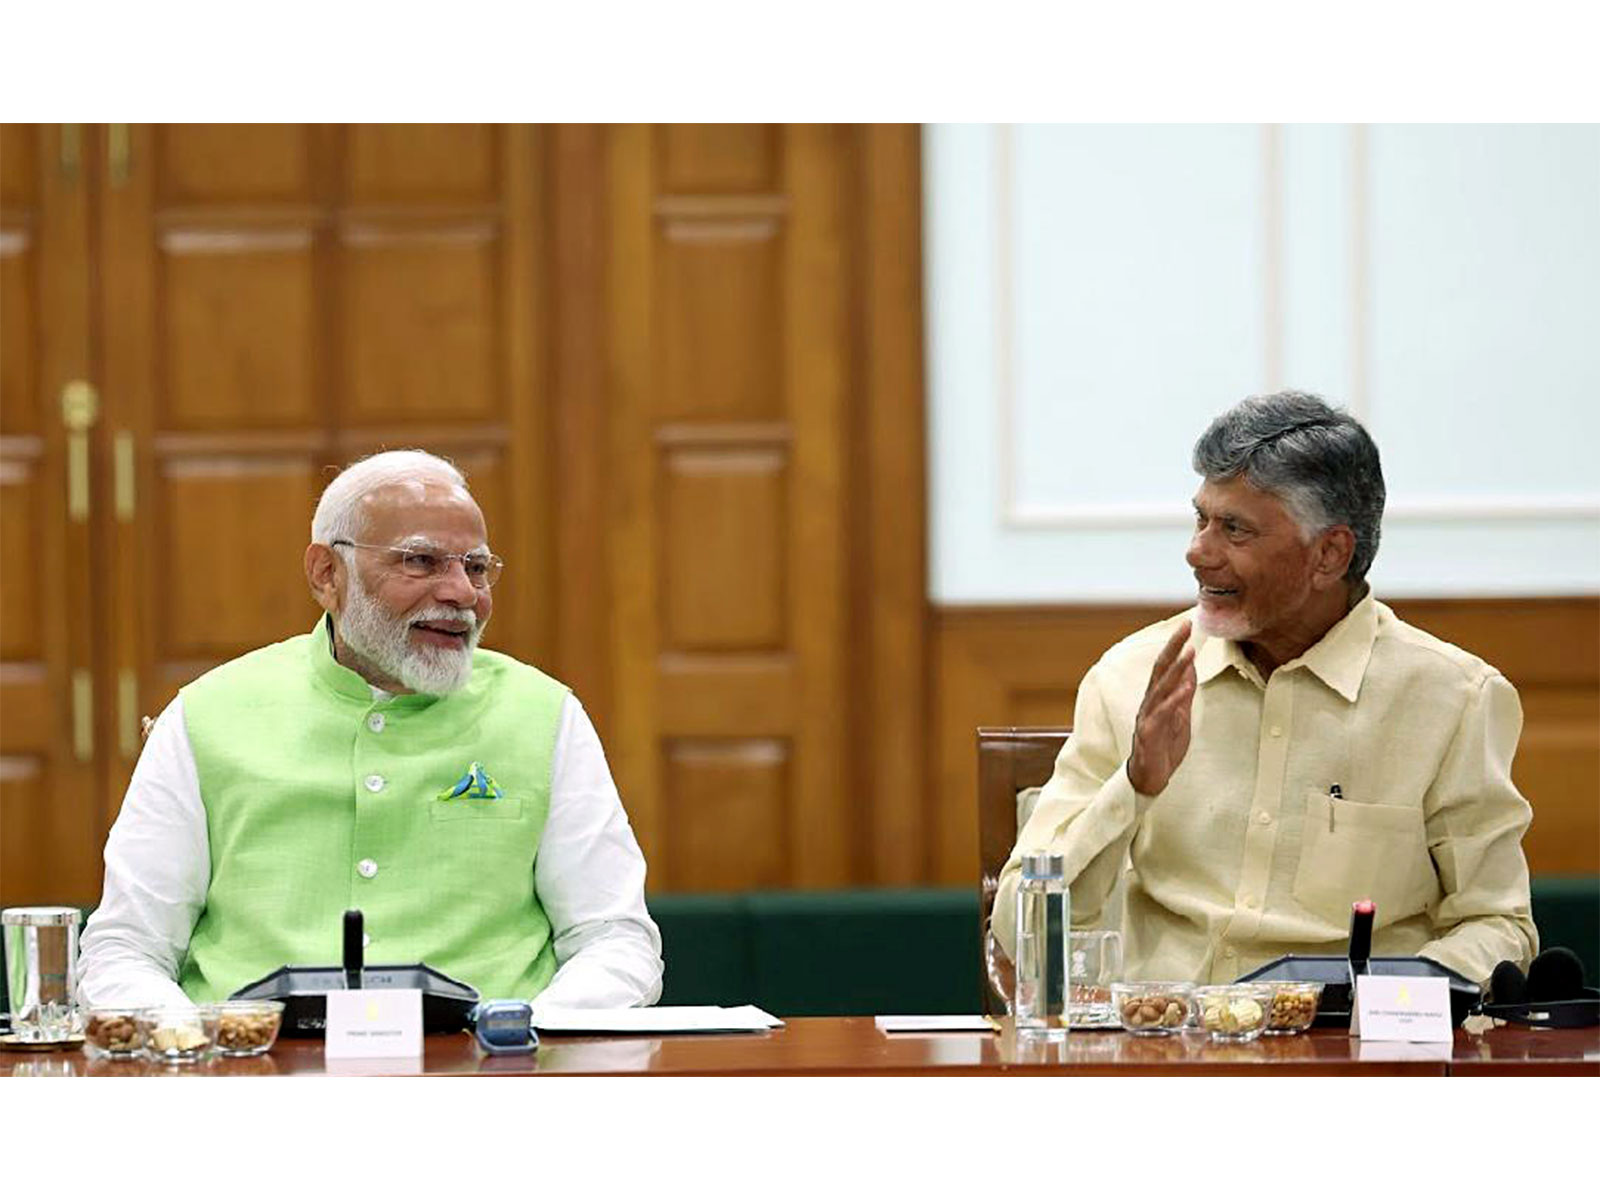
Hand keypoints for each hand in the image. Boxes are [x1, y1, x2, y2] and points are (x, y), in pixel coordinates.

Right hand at [1127, 619, 1196, 796]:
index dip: (1175, 644)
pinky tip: (1186, 688)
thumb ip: (1183, 694)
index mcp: (1156, 697)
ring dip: (1175, 670)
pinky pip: (1162, 714)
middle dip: (1173, 646)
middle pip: (1160, 669)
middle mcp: (1149, 702)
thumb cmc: (1163, 747)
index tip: (1188, 625)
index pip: (1165, 665)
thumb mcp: (1180, 716)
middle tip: (1186, 627)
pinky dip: (1174, 700)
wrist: (1150, 778)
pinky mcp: (1149, 734)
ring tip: (1189, 653)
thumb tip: (1190, 669)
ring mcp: (1147, 717)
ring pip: (1160, 688)